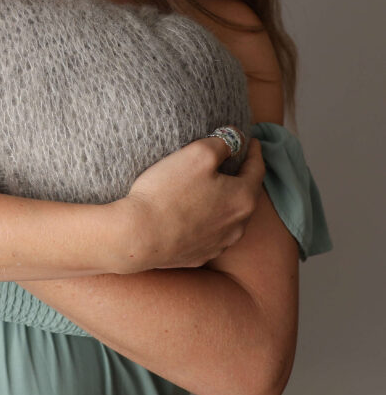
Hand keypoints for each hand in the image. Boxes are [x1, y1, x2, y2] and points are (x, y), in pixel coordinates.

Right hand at [112, 135, 263, 271]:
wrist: (138, 236)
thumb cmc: (168, 192)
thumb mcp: (198, 153)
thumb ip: (223, 142)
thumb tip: (236, 138)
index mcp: (243, 198)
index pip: (257, 169)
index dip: (255, 152)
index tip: (253, 141)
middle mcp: (237, 225)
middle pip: (245, 195)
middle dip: (241, 177)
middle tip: (234, 163)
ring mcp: (219, 244)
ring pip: (229, 217)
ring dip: (225, 201)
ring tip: (214, 188)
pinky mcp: (199, 255)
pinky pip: (210, 234)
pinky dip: (208, 220)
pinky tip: (195, 214)